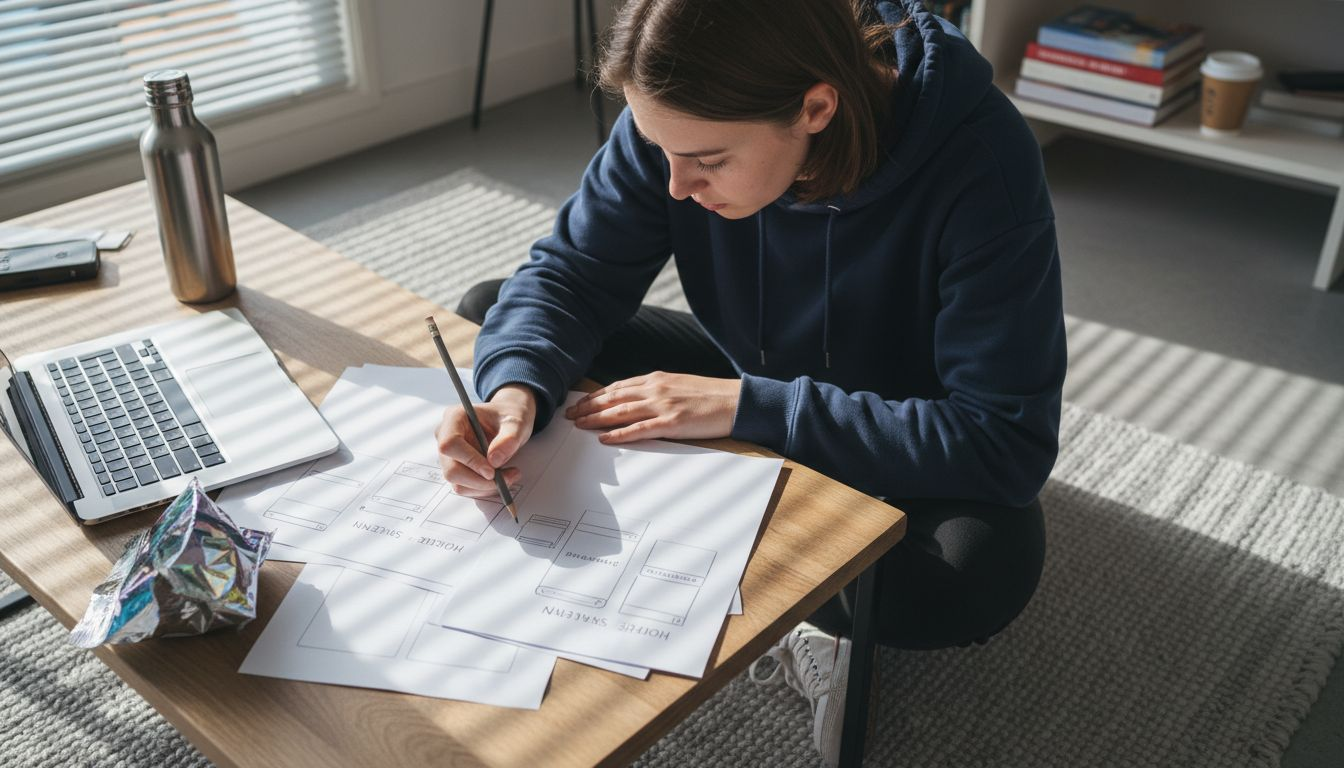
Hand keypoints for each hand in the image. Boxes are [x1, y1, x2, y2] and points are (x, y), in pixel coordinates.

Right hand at [435, 384, 535, 498]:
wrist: (509, 421)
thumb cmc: (509, 416)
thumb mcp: (516, 422)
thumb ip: (509, 438)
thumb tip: (495, 461)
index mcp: (454, 418)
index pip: (450, 444)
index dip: (469, 460)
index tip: (492, 472)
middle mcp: (446, 437)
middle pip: (451, 469)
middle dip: (479, 480)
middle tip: (506, 479)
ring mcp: (450, 456)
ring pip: (458, 483)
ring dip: (485, 487)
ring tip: (510, 476)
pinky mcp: (458, 469)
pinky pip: (466, 487)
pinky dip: (485, 489)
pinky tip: (502, 478)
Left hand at [564, 371, 740, 443]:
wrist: (736, 401)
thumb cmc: (711, 396)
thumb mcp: (679, 385)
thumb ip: (658, 391)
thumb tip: (639, 399)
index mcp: (657, 380)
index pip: (618, 387)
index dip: (596, 396)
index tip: (580, 403)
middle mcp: (655, 389)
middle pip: (613, 398)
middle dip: (588, 406)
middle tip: (569, 415)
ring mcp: (662, 406)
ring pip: (620, 412)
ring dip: (596, 419)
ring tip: (578, 425)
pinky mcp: (671, 423)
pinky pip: (639, 429)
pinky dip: (618, 434)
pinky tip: (604, 438)